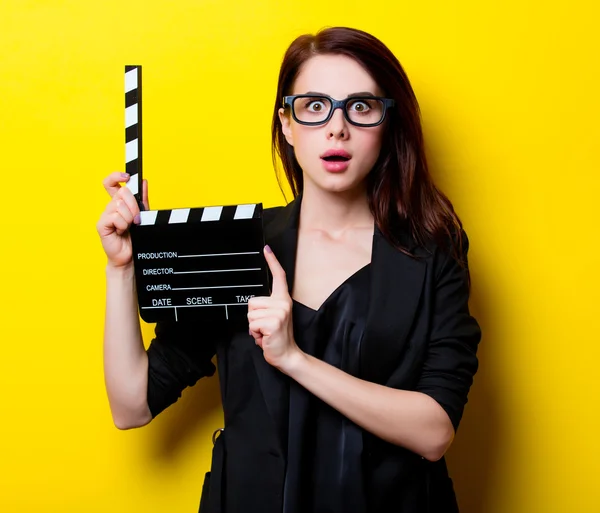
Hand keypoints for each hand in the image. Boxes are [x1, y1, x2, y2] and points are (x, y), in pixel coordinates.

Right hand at [96, 172, 149, 268]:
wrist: (131, 256)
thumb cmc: (135, 236)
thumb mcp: (142, 215)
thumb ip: (142, 199)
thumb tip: (143, 182)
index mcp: (118, 203)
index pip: (111, 183)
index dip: (116, 176)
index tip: (127, 176)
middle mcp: (110, 207)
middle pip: (122, 193)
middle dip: (134, 206)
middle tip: (137, 219)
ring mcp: (105, 215)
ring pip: (119, 206)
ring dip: (129, 218)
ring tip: (129, 227)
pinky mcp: (101, 225)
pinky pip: (115, 217)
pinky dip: (123, 225)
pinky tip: (122, 232)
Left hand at [247, 245, 302, 370]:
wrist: (287, 355)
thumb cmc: (277, 337)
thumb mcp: (274, 317)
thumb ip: (266, 307)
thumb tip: (253, 305)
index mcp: (283, 299)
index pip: (278, 276)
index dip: (272, 261)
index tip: (267, 249)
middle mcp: (283, 302)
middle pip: (252, 302)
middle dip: (253, 317)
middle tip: (265, 327)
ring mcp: (279, 312)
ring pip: (250, 314)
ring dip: (253, 327)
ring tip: (265, 332)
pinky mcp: (274, 322)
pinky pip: (252, 324)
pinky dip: (255, 334)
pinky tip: (265, 337)